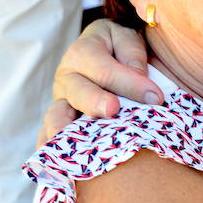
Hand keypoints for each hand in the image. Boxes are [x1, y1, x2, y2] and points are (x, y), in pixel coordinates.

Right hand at [44, 19, 160, 139]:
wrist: (103, 49)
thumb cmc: (119, 46)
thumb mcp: (126, 37)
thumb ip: (131, 51)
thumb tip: (137, 74)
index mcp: (83, 52)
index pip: (106, 69)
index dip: (130, 83)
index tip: (156, 97)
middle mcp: (67, 77)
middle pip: (78, 92)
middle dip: (95, 102)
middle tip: (113, 110)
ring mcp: (60, 100)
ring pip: (57, 115)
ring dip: (66, 129)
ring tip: (78, 143)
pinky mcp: (58, 118)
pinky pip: (47, 134)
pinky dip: (49, 148)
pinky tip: (54, 165)